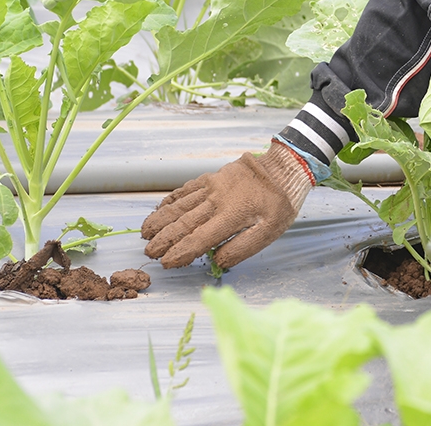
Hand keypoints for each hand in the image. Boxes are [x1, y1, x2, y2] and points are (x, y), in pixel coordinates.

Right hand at [141, 141, 312, 268]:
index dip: (180, 253)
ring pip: (179, 206)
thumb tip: (218, 261)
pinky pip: (185, 190)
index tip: (166, 263)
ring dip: (160, 220)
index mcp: (231, 216)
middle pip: (183, 223)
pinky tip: (160, 209)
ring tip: (145, 233)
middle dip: (163, 239)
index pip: (198, 239)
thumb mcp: (270, 231)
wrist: (285, 167)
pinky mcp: (211, 177)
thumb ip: (243, 248)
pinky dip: (170, 200)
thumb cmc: (280, 203)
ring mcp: (212, 186)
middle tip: (149, 252)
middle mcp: (216, 201)